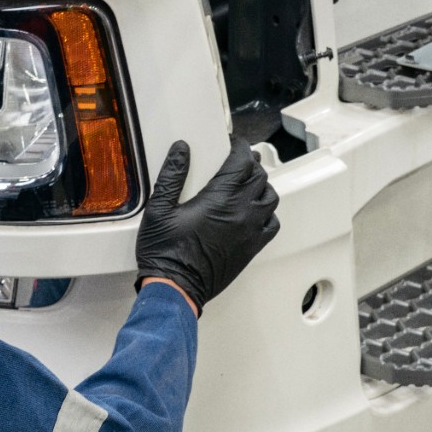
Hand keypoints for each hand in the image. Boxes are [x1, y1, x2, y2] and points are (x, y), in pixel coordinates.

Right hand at [134, 138, 279, 312]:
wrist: (176, 287)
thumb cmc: (165, 253)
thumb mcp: (159, 208)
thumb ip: (172, 175)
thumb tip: (181, 150)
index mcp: (219, 200)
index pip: (241, 162)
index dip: (239, 148)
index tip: (233, 144)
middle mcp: (241, 213)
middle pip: (259, 176)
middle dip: (250, 164)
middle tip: (237, 161)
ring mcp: (250, 231)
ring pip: (270, 198)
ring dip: (261, 186)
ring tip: (247, 183)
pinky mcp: (252, 248)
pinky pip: (273, 224)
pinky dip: (267, 212)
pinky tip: (254, 211)